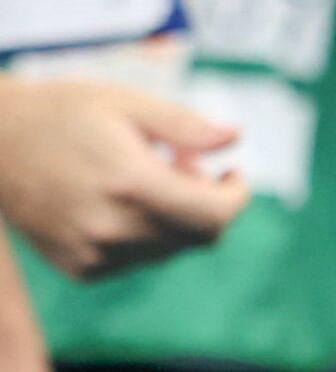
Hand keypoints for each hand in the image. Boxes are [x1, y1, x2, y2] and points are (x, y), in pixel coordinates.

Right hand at [0, 79, 249, 281]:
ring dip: (178, 217)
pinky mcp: (80, 269)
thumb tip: (233, 138)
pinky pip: (138, 258)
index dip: (236, 196)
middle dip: (208, 202)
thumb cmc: (63, 112)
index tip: (233, 172)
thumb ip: (185, 126)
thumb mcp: (127, 103)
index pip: (214, 216)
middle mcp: (112, 229)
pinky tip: (123, 199)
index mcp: (129, 185)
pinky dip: (147, 233)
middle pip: (199, 236)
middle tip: (186, 163)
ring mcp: (93, 255)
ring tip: (149, 173)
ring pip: (171, 249)